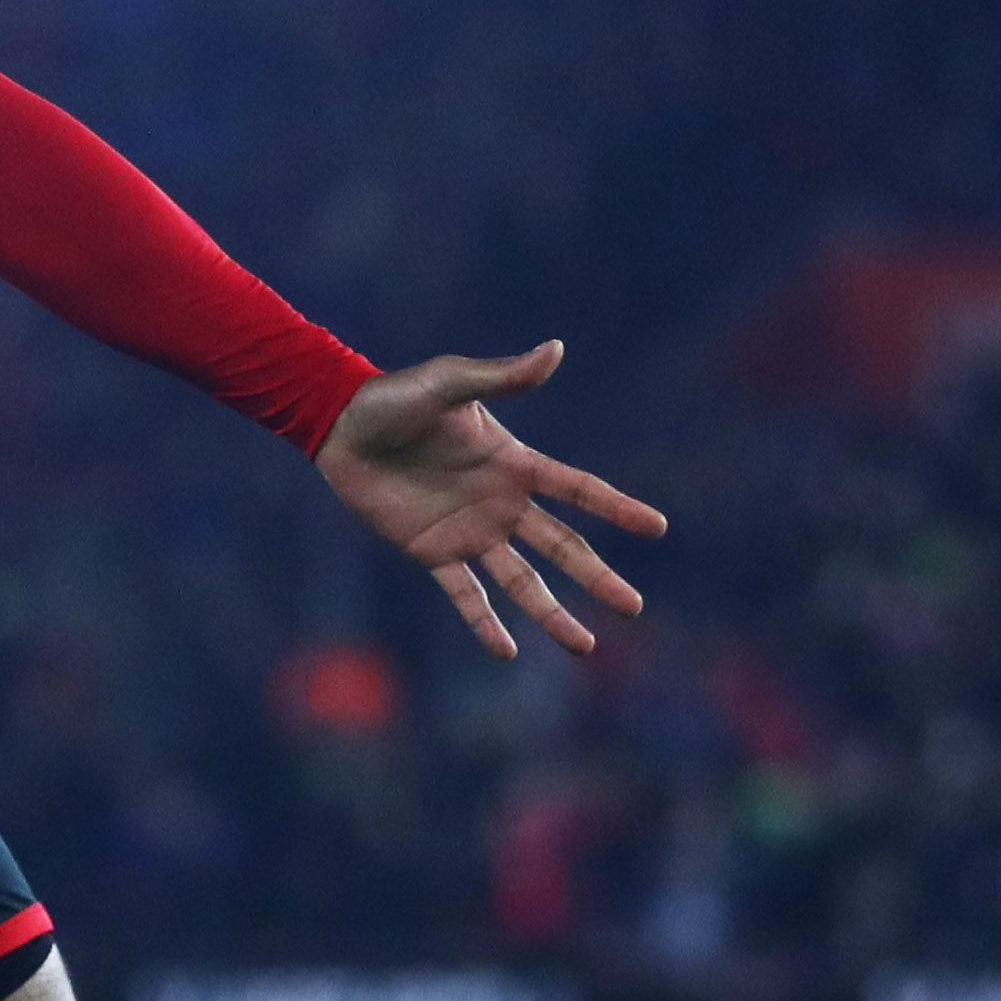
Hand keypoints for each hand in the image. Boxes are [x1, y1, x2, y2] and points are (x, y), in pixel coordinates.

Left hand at [310, 340, 665, 660]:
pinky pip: (465, 595)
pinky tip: (507, 651)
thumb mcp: (450, 383)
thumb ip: (502, 377)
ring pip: (522, 582)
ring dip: (552, 614)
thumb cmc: (396, 397)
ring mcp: (470, 532)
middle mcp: (502, 503)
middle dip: (598, 578)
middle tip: (633, 608)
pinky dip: (484, 623)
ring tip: (583, 646)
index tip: (658, 528)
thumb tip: (555, 349)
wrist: (342, 427)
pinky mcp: (433, 553)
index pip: (579, 490)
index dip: (617, 508)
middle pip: (562, 548)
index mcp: (515, 463)